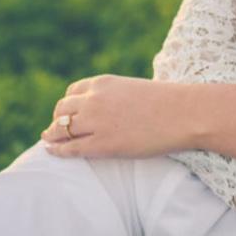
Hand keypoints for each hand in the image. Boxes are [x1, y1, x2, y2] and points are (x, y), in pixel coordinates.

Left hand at [40, 75, 197, 158]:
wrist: (185, 113)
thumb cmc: (168, 102)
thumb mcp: (135, 89)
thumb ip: (117, 96)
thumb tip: (111, 109)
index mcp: (103, 83)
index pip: (72, 92)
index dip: (68, 105)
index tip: (68, 114)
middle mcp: (94, 100)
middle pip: (62, 110)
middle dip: (57, 120)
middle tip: (57, 130)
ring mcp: (96, 123)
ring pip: (60, 129)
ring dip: (52, 135)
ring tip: (50, 142)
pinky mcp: (102, 145)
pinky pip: (71, 149)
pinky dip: (58, 151)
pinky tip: (53, 152)